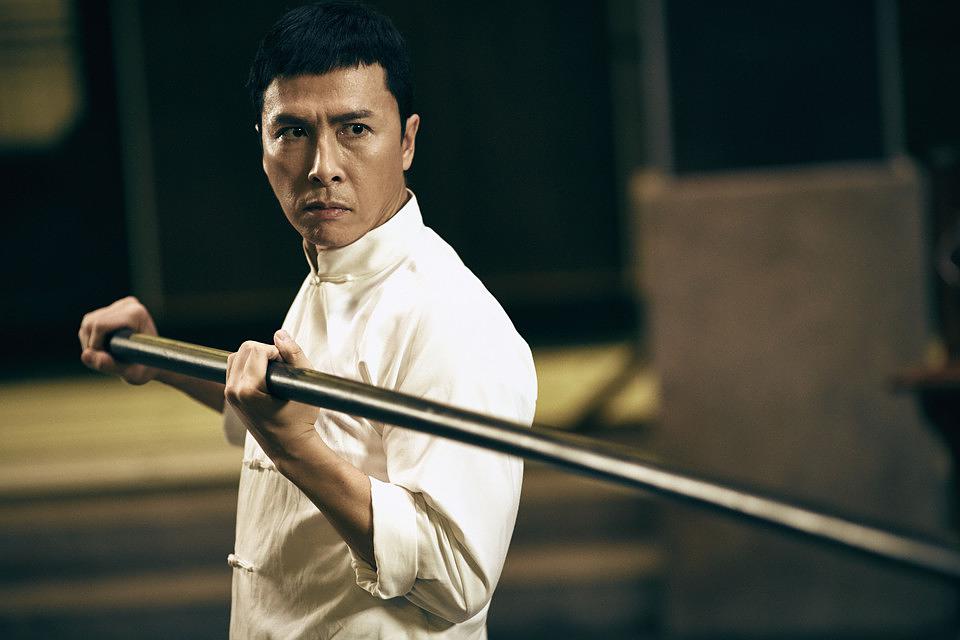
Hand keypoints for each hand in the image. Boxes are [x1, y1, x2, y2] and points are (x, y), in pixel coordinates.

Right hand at [79, 296, 158, 384]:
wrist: (153, 364)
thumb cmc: (146, 369)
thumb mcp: (132, 373)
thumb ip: (110, 366)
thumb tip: (86, 355)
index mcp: (137, 314)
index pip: (100, 325)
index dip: (97, 346)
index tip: (111, 359)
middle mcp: (128, 305)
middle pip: (90, 324)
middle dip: (92, 345)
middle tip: (109, 359)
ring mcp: (118, 305)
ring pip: (86, 324)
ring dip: (91, 344)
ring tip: (110, 355)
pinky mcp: (109, 310)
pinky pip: (87, 325)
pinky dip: (91, 340)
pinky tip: (107, 347)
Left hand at [225, 330, 320, 462]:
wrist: (289, 447)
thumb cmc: (300, 418)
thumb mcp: (303, 384)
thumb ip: (294, 354)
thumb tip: (279, 334)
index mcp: (247, 389)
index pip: (255, 348)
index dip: (276, 351)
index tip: (287, 366)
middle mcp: (233, 391)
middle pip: (244, 349)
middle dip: (264, 352)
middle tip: (281, 368)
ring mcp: (229, 395)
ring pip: (236, 356)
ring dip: (254, 357)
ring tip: (272, 372)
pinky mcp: (230, 397)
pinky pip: (234, 368)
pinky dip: (248, 366)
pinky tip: (264, 377)